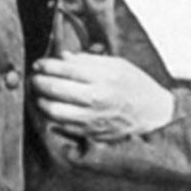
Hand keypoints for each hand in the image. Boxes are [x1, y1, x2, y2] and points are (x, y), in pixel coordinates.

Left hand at [33, 52, 176, 139]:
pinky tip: (55, 109)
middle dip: (39, 82)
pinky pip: (62, 126)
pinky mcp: (91, 133)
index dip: (47, 65)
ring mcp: (93, 119)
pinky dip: (53, 117)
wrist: (155, 115)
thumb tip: (62, 57)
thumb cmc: (136, 86)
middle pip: (55, 89)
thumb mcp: (118, 65)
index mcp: (104, 78)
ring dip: (42, 101)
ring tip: (42, 95)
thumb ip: (88, 60)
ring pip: (54, 111)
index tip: (39, 64)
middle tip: (35, 78)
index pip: (65, 69)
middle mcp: (97, 99)